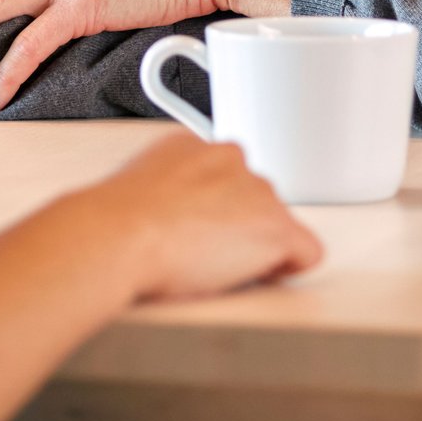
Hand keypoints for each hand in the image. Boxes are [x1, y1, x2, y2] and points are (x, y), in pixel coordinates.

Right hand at [87, 131, 323, 299]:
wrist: (120, 234)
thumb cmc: (115, 222)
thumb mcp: (134, 187)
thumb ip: (166, 189)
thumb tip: (170, 213)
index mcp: (192, 145)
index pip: (223, 176)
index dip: (213, 210)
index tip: (196, 228)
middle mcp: (231, 158)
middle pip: (251, 198)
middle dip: (235, 225)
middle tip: (201, 252)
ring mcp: (257, 191)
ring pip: (273, 224)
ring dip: (253, 244)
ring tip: (213, 266)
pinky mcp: (276, 227)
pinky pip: (306, 250)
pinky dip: (288, 266)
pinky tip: (260, 274)